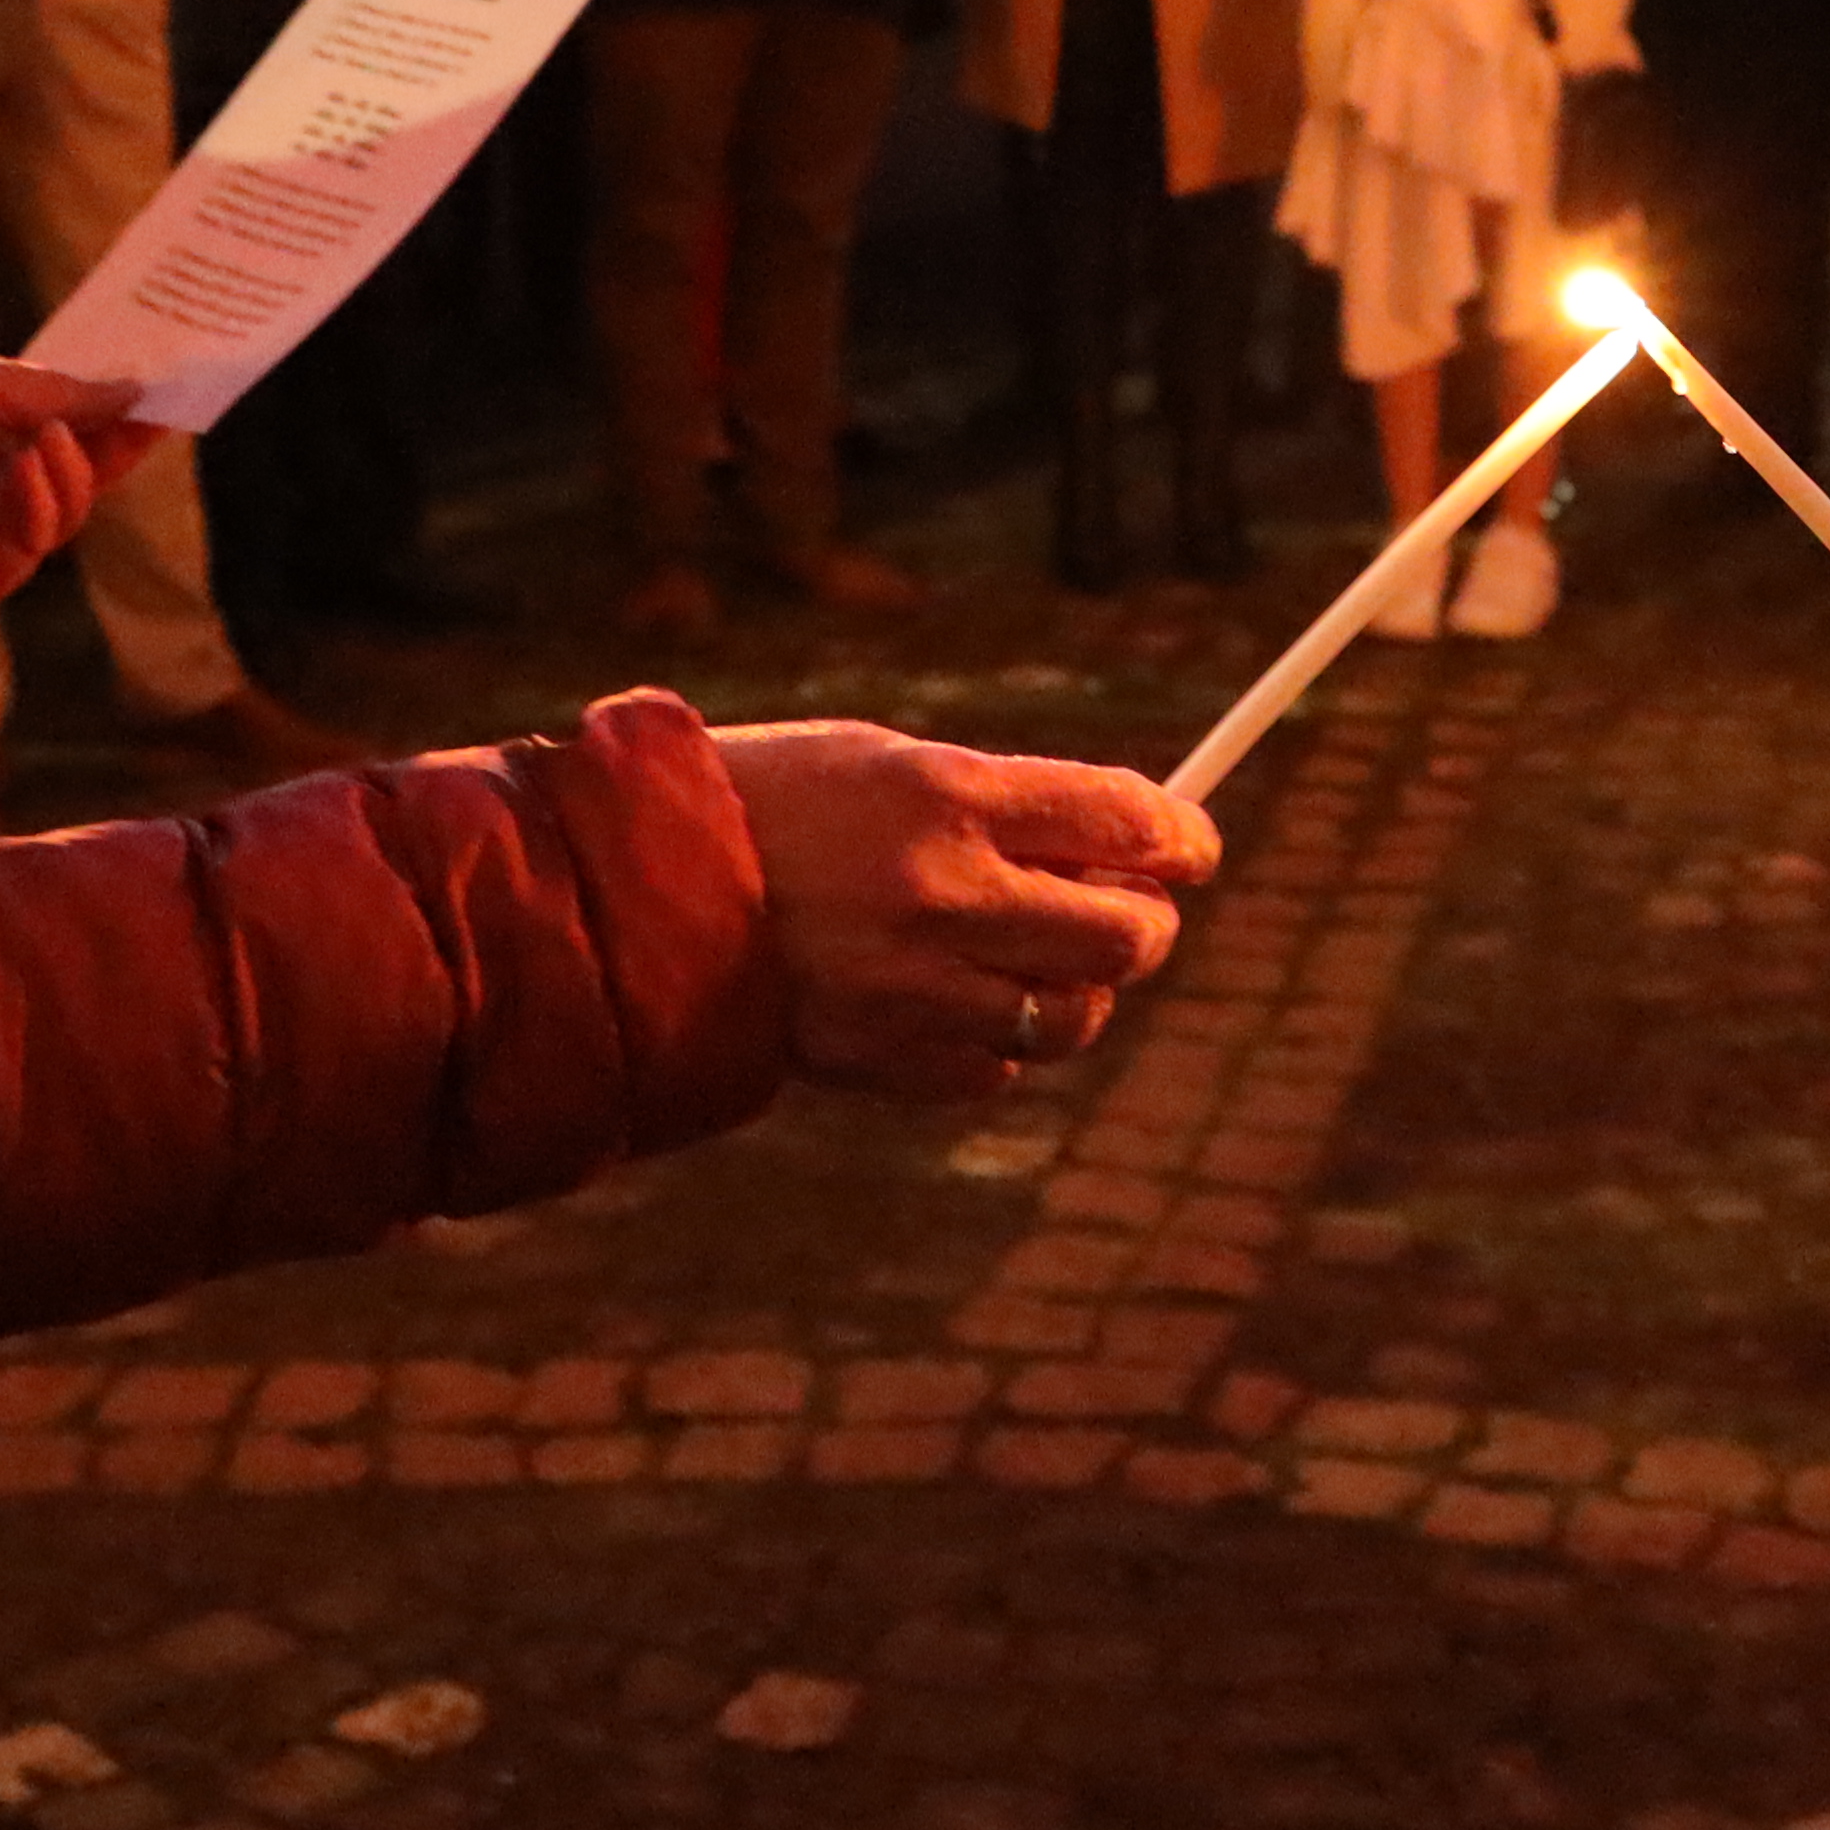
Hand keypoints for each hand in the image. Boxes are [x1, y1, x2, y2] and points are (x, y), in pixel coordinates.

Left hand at [0, 344, 140, 593]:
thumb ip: (58, 392)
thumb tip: (132, 391)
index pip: (60, 432)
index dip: (110, 419)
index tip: (160, 395)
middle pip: (76, 477)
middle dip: (116, 449)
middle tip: (158, 416)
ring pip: (66, 513)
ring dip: (73, 472)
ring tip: (51, 439)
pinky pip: (35, 542)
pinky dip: (39, 500)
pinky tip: (28, 465)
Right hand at [713, 721, 1220, 1097]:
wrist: (636, 891)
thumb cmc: (769, 802)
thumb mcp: (884, 761)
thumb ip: (1001, 802)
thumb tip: (1125, 841)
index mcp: (946, 795)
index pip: (1122, 817)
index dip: (1181, 836)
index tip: (1194, 846)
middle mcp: (944, 895)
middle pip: (1124, 936)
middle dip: (1145, 922)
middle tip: (1132, 909)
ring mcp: (916, 988)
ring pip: (1073, 1017)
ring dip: (1079, 989)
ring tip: (1039, 957)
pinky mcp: (884, 1060)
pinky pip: (998, 1069)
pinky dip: (1002, 1041)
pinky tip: (961, 1001)